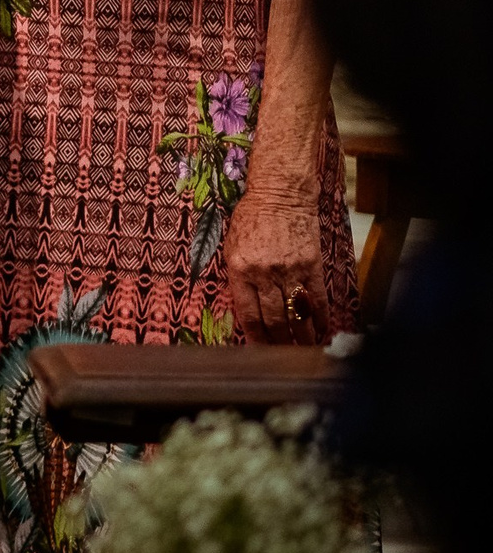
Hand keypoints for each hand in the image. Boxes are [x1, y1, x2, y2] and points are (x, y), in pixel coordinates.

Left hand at [225, 190, 329, 341]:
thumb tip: (245, 310)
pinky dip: (320, 317)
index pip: (248, 314)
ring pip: (296, 313)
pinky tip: (322, 329)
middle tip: (283, 355)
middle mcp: (265, 273)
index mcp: (240, 270)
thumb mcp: (231, 247)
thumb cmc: (251, 220)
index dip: (255, 337)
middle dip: (278, 342)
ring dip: (301, 336)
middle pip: (273, 319)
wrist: (281, 196)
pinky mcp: (312, 265)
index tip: (259, 350)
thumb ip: (237, 278)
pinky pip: (317, 298)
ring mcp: (290, 270)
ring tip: (303, 349)